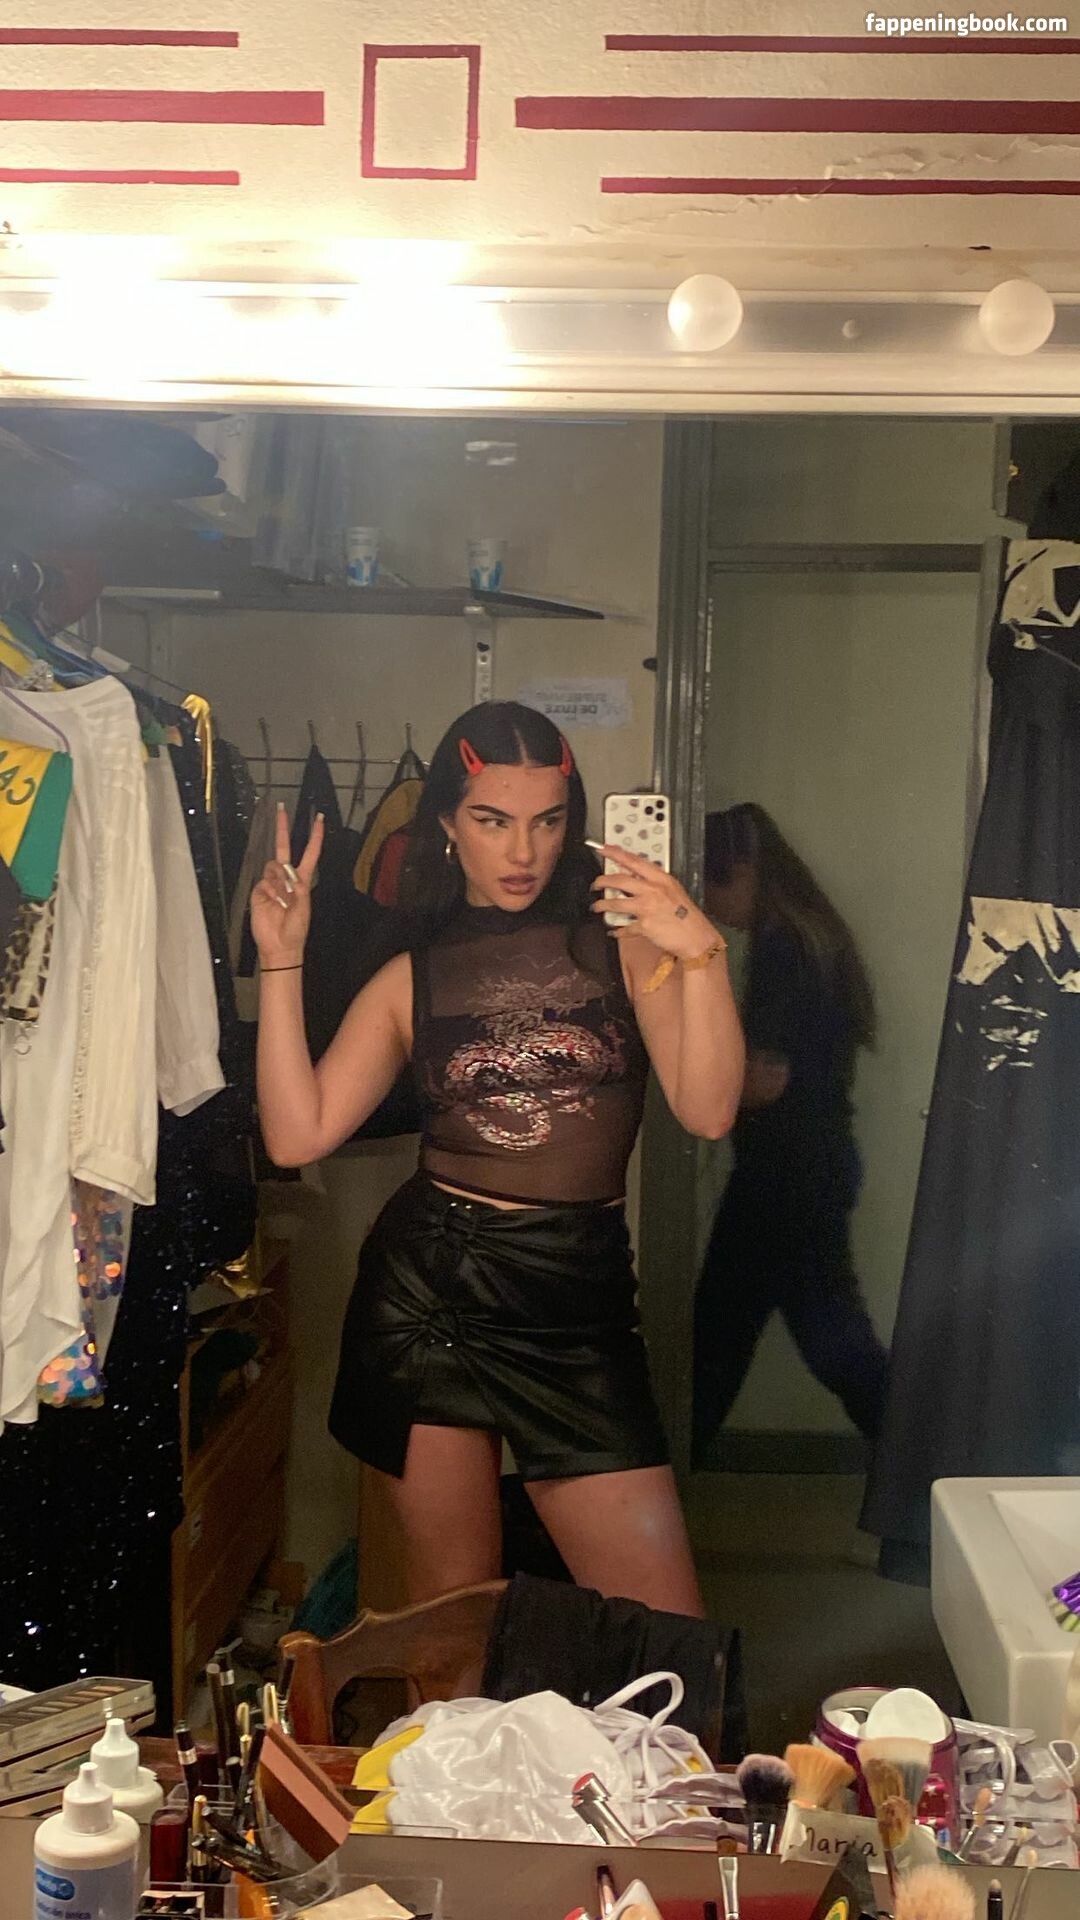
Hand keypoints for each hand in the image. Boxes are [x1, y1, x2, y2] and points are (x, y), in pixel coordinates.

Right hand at [250, 804, 324, 964]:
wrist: (280, 945)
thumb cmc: (295, 929)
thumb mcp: (303, 906)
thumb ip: (295, 887)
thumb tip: (284, 874)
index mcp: (302, 881)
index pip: (309, 853)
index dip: (314, 837)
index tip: (319, 819)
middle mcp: (286, 878)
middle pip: (284, 848)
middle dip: (282, 828)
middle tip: (281, 808)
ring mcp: (271, 884)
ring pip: (273, 867)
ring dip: (280, 883)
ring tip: (284, 902)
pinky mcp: (258, 891)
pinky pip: (264, 882)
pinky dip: (271, 891)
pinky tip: (274, 904)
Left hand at [590, 846, 718, 957]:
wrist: (697, 937)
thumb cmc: (687, 915)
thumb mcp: (673, 890)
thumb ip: (654, 882)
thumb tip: (634, 878)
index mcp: (661, 878)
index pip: (634, 861)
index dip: (615, 853)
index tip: (603, 849)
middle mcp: (653, 890)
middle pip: (619, 880)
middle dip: (602, 881)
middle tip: (595, 884)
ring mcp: (647, 908)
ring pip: (615, 903)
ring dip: (602, 905)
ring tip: (597, 907)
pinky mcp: (644, 926)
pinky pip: (625, 928)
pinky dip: (618, 931)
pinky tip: (614, 931)